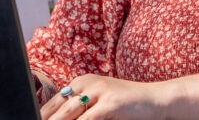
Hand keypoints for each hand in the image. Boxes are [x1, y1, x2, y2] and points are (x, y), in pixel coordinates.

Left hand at [40, 74, 172, 119]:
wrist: (157, 99)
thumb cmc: (128, 105)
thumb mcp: (101, 103)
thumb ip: (81, 111)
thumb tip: (59, 119)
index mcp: (81, 82)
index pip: (53, 103)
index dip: (42, 117)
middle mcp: (86, 83)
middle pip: (57, 110)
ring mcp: (98, 92)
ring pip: (67, 115)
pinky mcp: (109, 103)